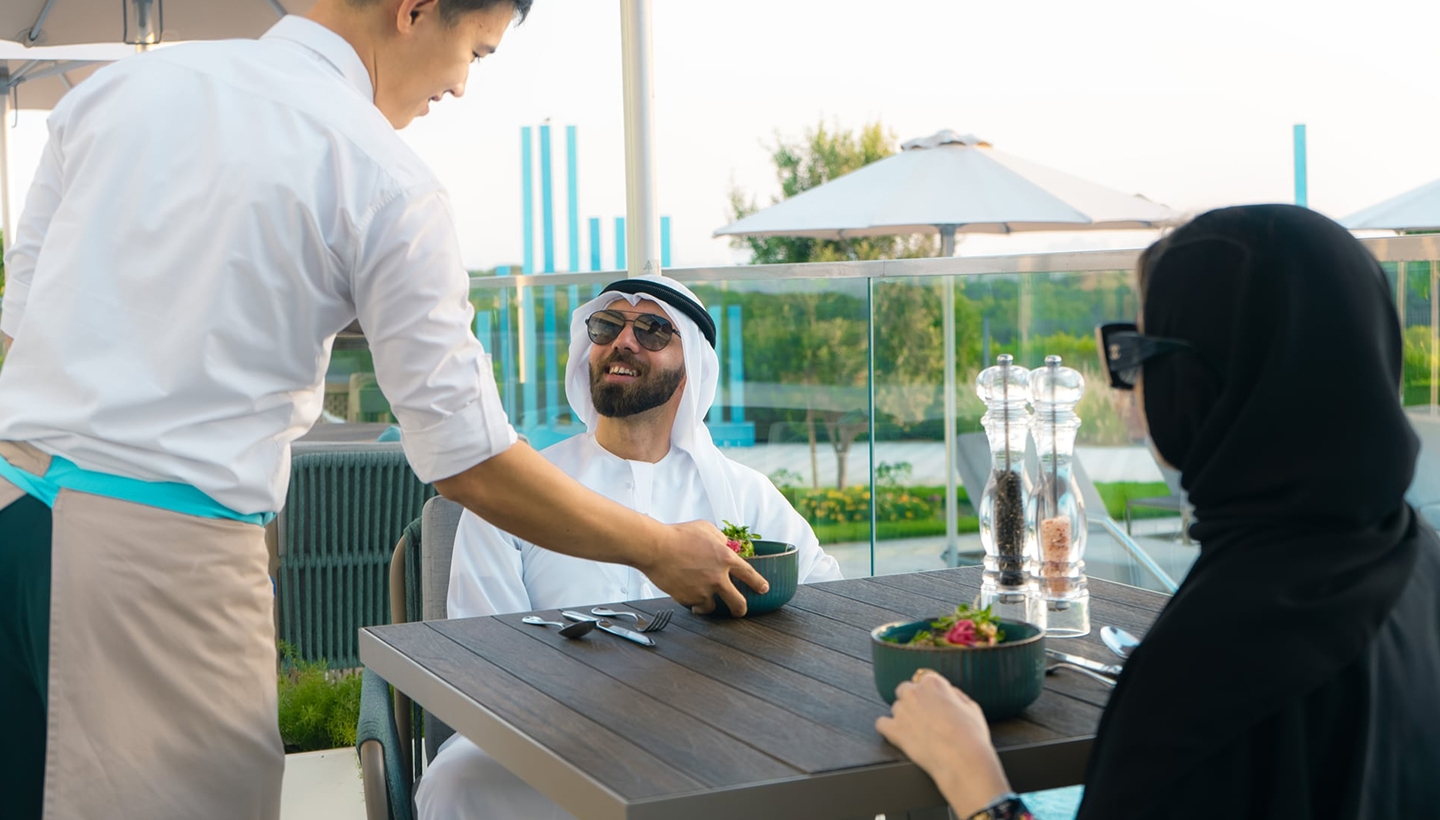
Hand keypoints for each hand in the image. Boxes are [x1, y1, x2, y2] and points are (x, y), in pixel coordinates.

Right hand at [639, 520, 768, 616]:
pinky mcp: (688, 599)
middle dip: (741, 610)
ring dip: (708, 604)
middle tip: (739, 611)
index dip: (759, 584)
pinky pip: (693, 604)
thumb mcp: (705, 528)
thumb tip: (725, 545)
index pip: (750, 575)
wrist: (656, 548)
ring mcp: (703, 591)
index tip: (763, 589)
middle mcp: (718, 578)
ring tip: (700, 598)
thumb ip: (719, 539)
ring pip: (712, 607)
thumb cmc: (678, 535)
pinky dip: (691, 601)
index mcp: (725, 558)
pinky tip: (684, 591)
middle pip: (738, 603)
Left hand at [875, 670, 1010, 817]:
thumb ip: (956, 695)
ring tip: (918, 732)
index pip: (925, 679)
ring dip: (903, 717)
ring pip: (896, 707)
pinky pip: (881, 724)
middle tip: (924, 718)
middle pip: (905, 690)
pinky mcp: (893, 730)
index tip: (935, 704)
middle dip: (913, 701)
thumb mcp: (972, 708)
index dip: (931, 693)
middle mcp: (914, 692)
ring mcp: (901, 711)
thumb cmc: (972, 736)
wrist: (962, 761)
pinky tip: (898, 736)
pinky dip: (888, 729)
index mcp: (933, 683)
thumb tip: (949, 694)